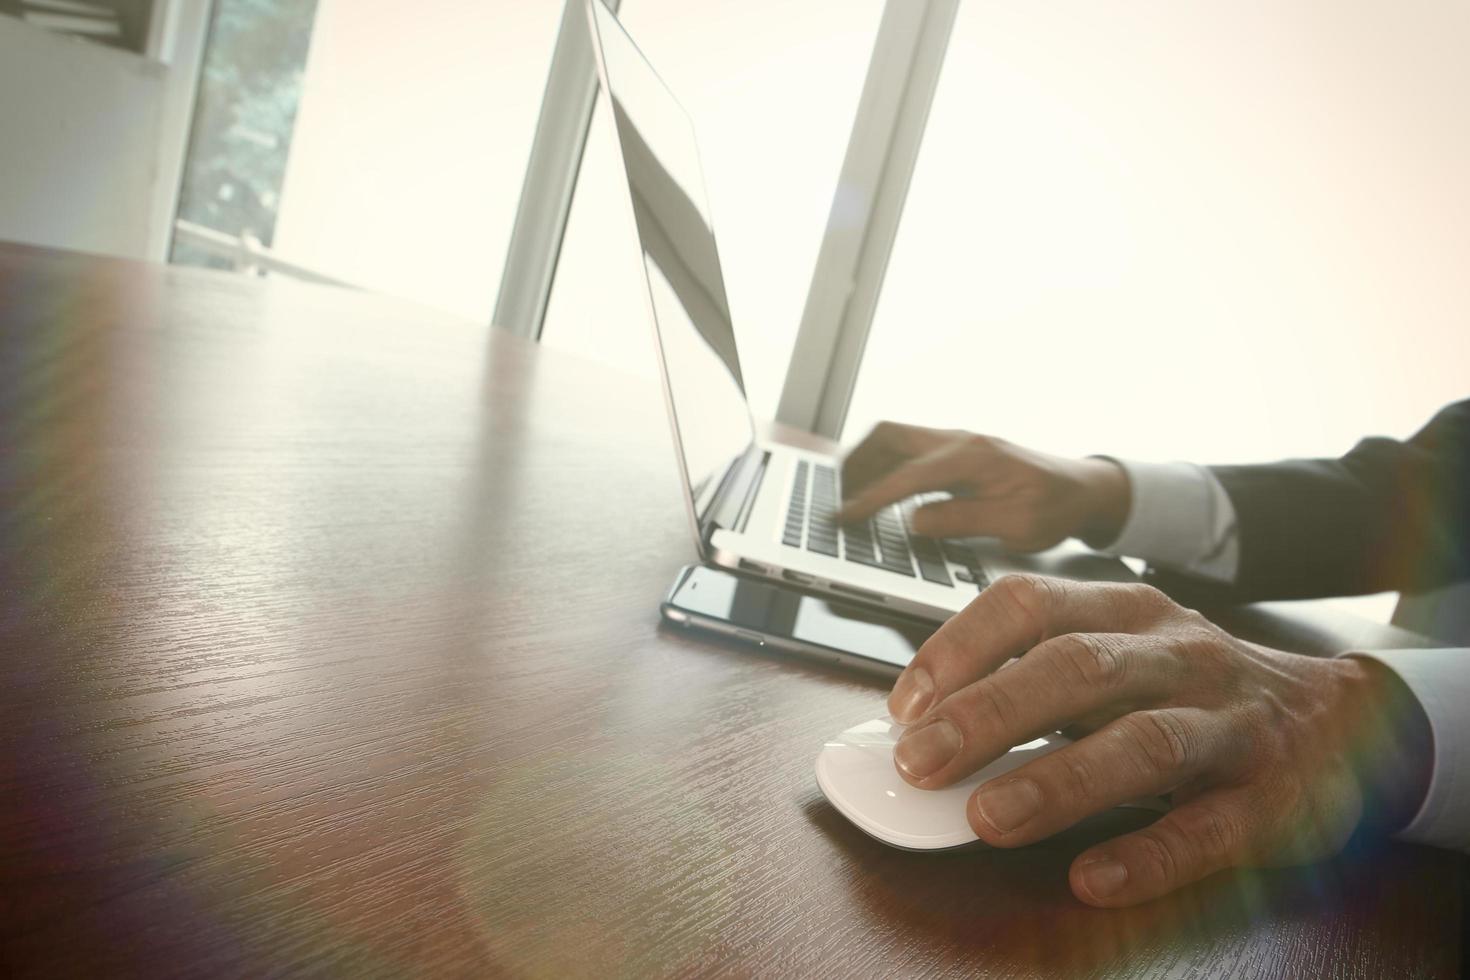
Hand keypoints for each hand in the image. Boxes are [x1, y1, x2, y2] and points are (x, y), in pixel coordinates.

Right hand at [836, 421, 1128, 550]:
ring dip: (867, 462)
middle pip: (887, 435)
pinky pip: (907, 448)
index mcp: (973, 457)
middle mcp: (959, 440)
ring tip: (853, 497)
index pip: (906, 477)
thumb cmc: (1055, 508)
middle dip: (856, 465)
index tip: (843, 517)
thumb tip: (914, 520)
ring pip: (894, 437)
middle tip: (840, 499)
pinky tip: (882, 490)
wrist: (1083, 489)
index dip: (870, 499)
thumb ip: (963, 520)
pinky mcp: (956, 449)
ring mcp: (956, 440)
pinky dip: (885, 465)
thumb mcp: (1016, 526)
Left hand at [886, 575, 1433, 906]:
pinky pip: (1208, 827)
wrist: (1345, 719)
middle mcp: (1178, 652)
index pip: (1028, 605)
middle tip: (920, 763)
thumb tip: (926, 729)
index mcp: (1125, 612)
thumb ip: (1037, 684)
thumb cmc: (1194, 691)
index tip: (904, 705)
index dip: (958, 649)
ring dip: (1058, 780)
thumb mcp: (1122, 660)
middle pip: (1075, 668)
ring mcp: (1230, 720)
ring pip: (1141, 742)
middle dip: (988, 714)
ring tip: (989, 818)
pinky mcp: (1274, 795)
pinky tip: (1093, 880)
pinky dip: (1147, 856)